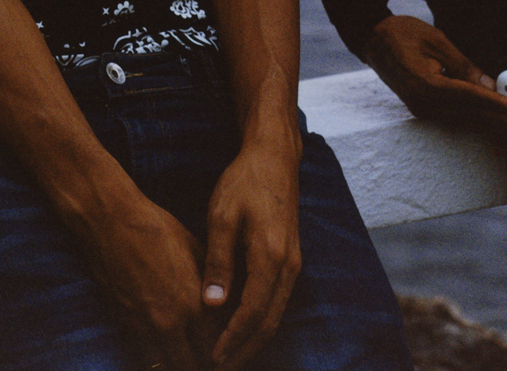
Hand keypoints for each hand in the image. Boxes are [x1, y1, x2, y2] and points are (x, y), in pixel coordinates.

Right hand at [81, 193, 217, 370]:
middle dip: (200, 364)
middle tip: (206, 359)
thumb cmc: (156, 228)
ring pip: (163, 367)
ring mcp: (141, 328)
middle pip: (190, 366)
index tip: (225, 354)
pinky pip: (141, 356)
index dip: (223, 355)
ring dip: (175, 363)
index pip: (215, 350)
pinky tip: (161, 351)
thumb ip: (212, 285)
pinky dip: (153, 358)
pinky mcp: (121, 324)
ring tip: (183, 356)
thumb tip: (227, 304)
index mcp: (192, 305)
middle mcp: (168, 325)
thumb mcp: (195, 250)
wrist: (110, 221)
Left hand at [200, 142, 301, 367]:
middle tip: (221, 367)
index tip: (214, 358)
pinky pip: (278, 299)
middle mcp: (288, 266)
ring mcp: (294, 263)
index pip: (253, 312)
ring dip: (254, 337)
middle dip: (246, 349)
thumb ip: (218, 261)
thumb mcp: (223, 216)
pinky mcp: (292, 258)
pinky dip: (262, 319)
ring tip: (230, 354)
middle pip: (269, 322)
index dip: (233, 338)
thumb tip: (212, 304)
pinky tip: (243, 325)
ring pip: (276, 313)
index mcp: (270, 256)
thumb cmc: (244, 182)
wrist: (274, 157)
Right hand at [363, 14, 506, 148]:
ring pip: (463, 122)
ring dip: (493, 129)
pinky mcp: (421, 109)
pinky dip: (476, 125)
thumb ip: (463, 65)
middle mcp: (422, 102)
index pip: (468, 96)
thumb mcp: (436, 41)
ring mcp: (420, 109)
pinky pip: (453, 120)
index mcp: (424, 83)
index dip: (497, 104)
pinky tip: (494, 131)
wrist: (372, 39)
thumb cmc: (403, 33)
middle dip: (502, 125)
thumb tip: (489, 85)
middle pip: (469, 116)